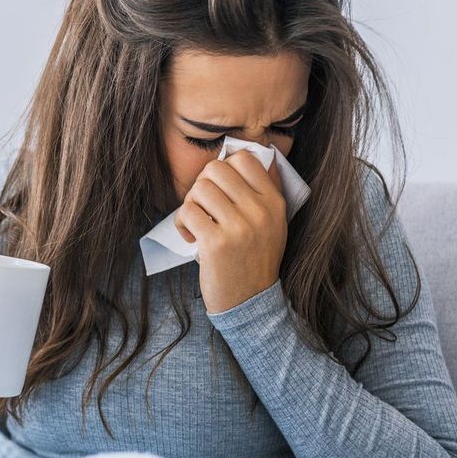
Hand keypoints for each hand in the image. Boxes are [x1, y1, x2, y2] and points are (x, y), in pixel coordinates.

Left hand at [172, 150, 286, 313]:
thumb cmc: (255, 259)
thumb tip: (260, 156)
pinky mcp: (216, 243)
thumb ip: (266, 191)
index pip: (244, 159)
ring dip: (191, 204)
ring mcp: (239, 227)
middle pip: (216, 169)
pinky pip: (187, 212)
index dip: (225, 169)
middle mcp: (259, 211)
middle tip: (204, 207)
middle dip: (202, 185)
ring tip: (198, 223)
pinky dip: (182, 223)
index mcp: (274, 202)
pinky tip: (191, 237)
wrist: (250, 301)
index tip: (221, 189)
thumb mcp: (274, 224)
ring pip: (199, 188)